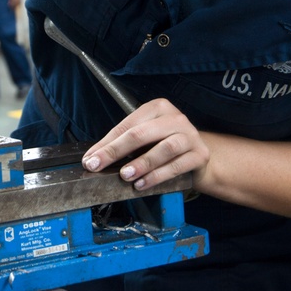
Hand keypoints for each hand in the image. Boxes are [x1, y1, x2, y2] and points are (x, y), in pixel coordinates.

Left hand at [81, 98, 209, 191]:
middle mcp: (175, 118)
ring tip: (125, 175)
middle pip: (141, 134)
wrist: (199, 155)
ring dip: (141, 164)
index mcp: (157, 108)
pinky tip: (143, 183)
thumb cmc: (166, 144)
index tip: (90, 159)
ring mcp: (189, 135)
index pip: (127, 125)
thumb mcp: (145, 138)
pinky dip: (157, 176)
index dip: (106, 143)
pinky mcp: (199, 154)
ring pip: (163, 149)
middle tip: (98, 165)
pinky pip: (176, 165)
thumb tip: (94, 158)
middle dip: (116, 151)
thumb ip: (122, 144)